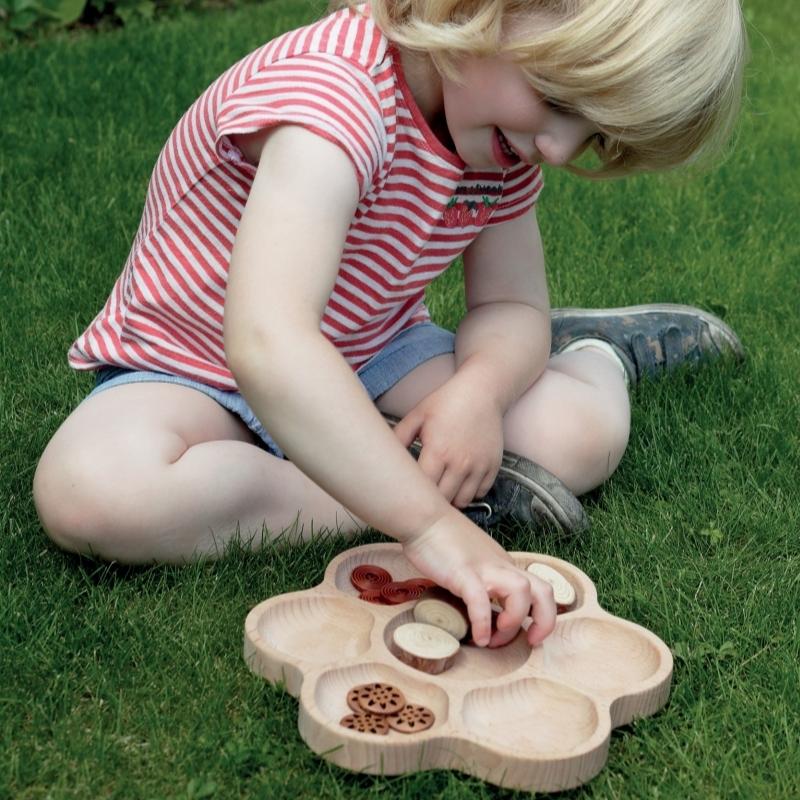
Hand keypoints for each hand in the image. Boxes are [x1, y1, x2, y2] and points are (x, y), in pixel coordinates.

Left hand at [392, 378, 503, 508]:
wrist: (481, 391)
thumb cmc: (446, 402)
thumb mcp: (417, 415)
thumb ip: (399, 437)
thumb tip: (382, 456)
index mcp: (437, 451)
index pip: (423, 489)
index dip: (414, 494)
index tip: (408, 491)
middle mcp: (460, 463)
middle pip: (442, 500)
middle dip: (431, 500)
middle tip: (423, 494)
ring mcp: (479, 466)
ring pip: (462, 501)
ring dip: (451, 499)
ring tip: (441, 488)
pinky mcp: (493, 466)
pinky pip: (480, 492)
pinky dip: (470, 492)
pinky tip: (460, 481)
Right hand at [402, 510, 556, 647]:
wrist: (423, 517)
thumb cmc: (442, 538)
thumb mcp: (473, 561)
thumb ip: (483, 578)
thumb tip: (483, 604)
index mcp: (504, 565)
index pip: (539, 589)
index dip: (544, 615)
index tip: (529, 634)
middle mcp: (501, 566)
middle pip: (544, 591)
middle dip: (545, 621)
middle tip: (528, 641)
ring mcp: (484, 568)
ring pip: (521, 592)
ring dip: (513, 622)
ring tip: (494, 639)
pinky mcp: (463, 573)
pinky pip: (479, 600)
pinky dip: (482, 623)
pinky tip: (478, 638)